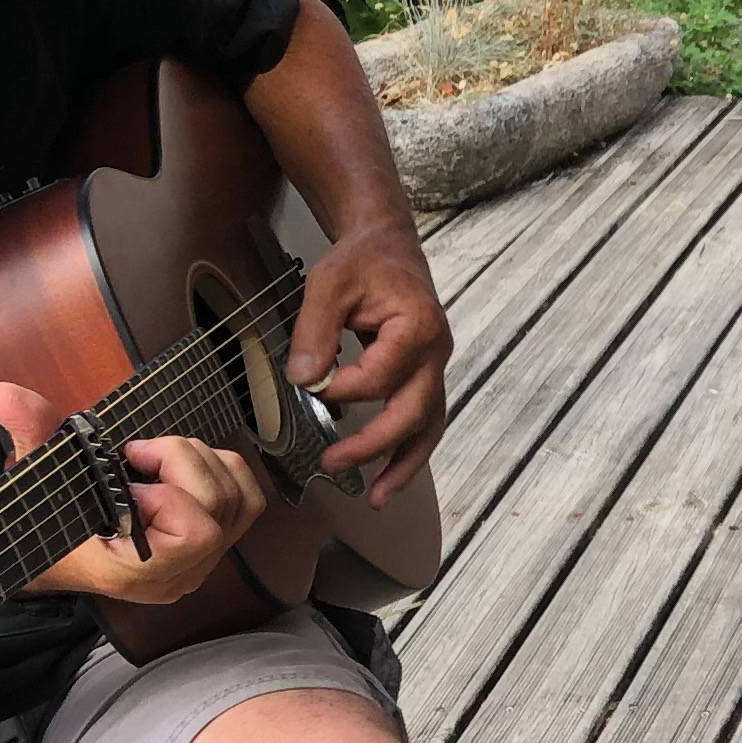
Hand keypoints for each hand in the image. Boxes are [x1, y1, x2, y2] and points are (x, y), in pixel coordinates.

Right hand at [0, 383, 266, 604]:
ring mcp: (200, 564)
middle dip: (180, 462)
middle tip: (137, 456)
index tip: (126, 474)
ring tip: (154, 460)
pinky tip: (183, 467)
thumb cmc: (46, 523)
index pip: (195, 531)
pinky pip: (247, 501)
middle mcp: (177, 575)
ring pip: (238, 498)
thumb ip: (29, 433)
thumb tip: (1, 395)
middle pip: (220, 505)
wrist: (51, 557)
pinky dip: (224, 471)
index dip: (167, 492)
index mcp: (135, 572)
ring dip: (200, 462)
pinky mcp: (215, 545)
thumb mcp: (35, 477)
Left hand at [288, 216, 449, 501]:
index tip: (307, 381)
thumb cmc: (361, 260)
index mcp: (418, 327)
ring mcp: (436, 367)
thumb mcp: (329, 284)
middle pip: (414, 413)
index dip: (339, 389)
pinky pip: (423, 420)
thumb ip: (315, 332)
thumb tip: (304, 382)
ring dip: (403, 465)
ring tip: (376, 498)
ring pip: (428, 426)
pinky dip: (406, 451)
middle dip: (375, 446)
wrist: (388, 244)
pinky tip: (385, 476)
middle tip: (334, 462)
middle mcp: (437, 352)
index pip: (379, 378)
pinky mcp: (426, 375)